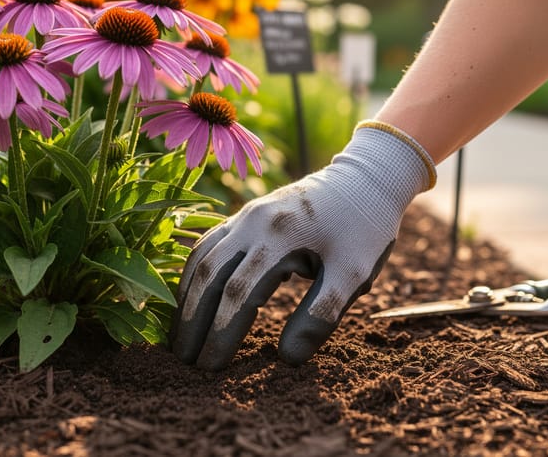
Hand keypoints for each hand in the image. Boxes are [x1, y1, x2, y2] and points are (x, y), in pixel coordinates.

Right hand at [171, 122, 436, 369]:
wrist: (367, 178)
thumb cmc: (364, 229)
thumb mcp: (354, 274)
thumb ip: (321, 315)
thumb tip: (288, 358)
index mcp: (280, 237)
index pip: (238, 293)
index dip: (222, 333)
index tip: (212, 368)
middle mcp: (254, 222)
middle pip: (209, 277)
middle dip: (193, 322)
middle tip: (185, 362)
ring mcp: (246, 215)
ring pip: (201, 258)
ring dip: (186, 299)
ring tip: (180, 337)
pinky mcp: (245, 214)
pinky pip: (208, 243)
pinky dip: (193, 273)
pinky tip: (189, 296)